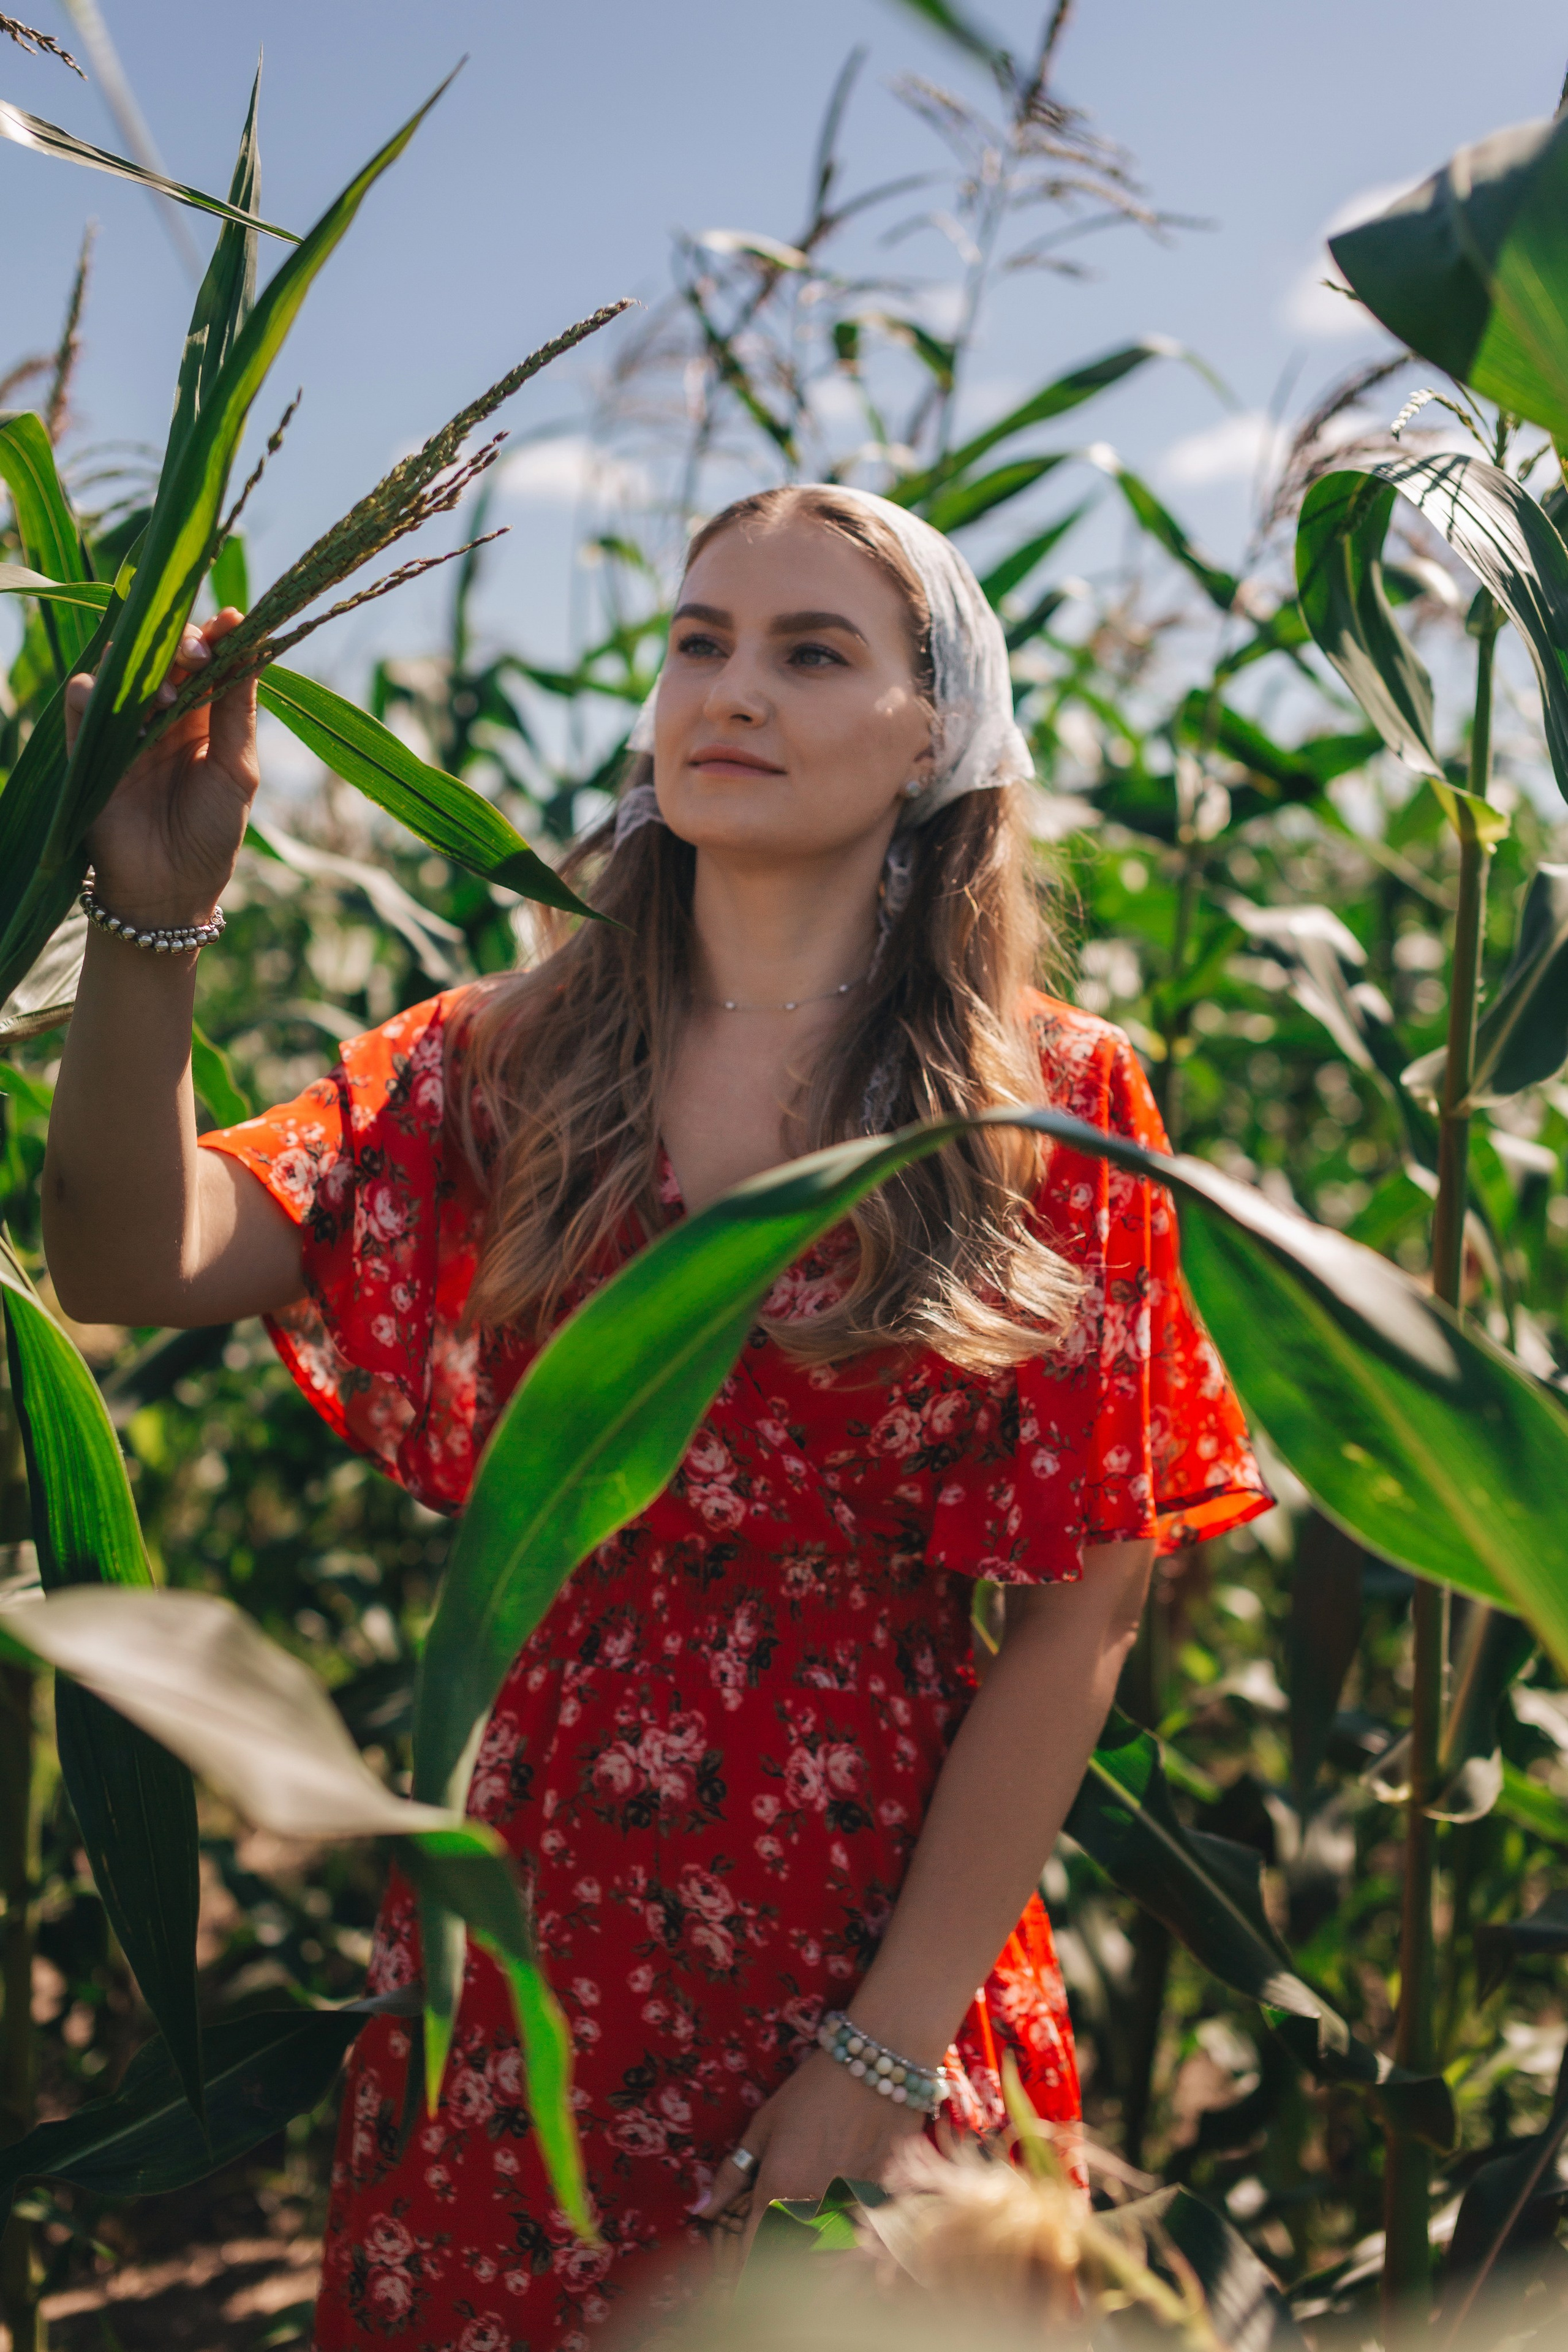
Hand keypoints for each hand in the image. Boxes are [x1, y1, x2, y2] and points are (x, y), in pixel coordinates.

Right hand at [69, 607, 259, 929]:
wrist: (170, 891)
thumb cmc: (212, 834)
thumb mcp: (238, 771)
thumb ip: (240, 710)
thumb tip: (252, 641)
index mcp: (204, 717)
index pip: (204, 658)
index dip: (215, 636)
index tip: (231, 622)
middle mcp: (162, 715)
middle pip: (161, 653)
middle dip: (179, 642)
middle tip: (197, 653)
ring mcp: (124, 728)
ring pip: (119, 668)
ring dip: (142, 670)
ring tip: (166, 698)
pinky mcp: (89, 747)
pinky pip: (81, 702)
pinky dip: (94, 692)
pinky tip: (117, 704)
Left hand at [697, 2048, 926, 2257]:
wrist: (877, 2067)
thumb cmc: (812, 2090)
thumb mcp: (764, 2124)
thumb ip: (732, 2173)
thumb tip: (702, 2211)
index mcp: (779, 2187)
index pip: (754, 2249)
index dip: (742, 2274)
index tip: (734, 2294)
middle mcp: (814, 2206)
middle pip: (791, 2262)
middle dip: (779, 2274)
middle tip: (767, 2279)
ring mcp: (851, 2209)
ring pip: (829, 2262)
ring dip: (815, 2272)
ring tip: (807, 2279)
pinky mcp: (883, 2206)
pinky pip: (863, 2247)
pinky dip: (851, 2257)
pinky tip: (845, 2255)